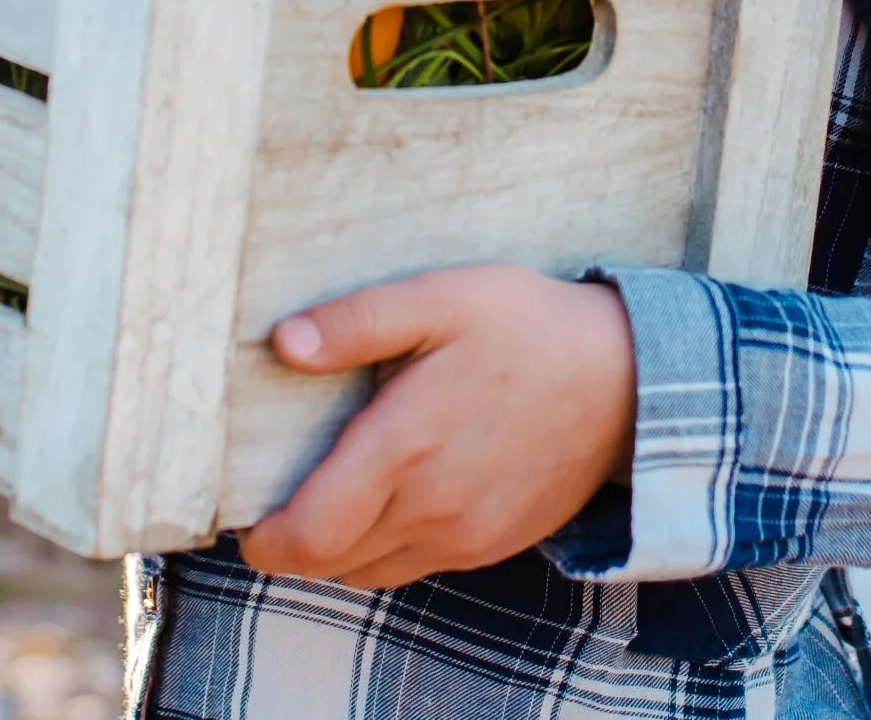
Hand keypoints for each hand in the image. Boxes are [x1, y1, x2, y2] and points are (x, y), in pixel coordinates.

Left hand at [235, 265, 634, 588]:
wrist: (626, 379)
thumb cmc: (528, 327)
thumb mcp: (440, 299)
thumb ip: (357, 321)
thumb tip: (283, 343)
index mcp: (406, 449)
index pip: (308, 535)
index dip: (261, 537)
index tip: (244, 510)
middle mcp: (432, 509)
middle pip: (327, 562)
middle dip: (289, 541)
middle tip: (277, 496)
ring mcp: (465, 536)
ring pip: (367, 572)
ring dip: (335, 548)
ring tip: (329, 495)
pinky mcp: (492, 544)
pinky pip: (413, 566)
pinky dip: (383, 547)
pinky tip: (388, 497)